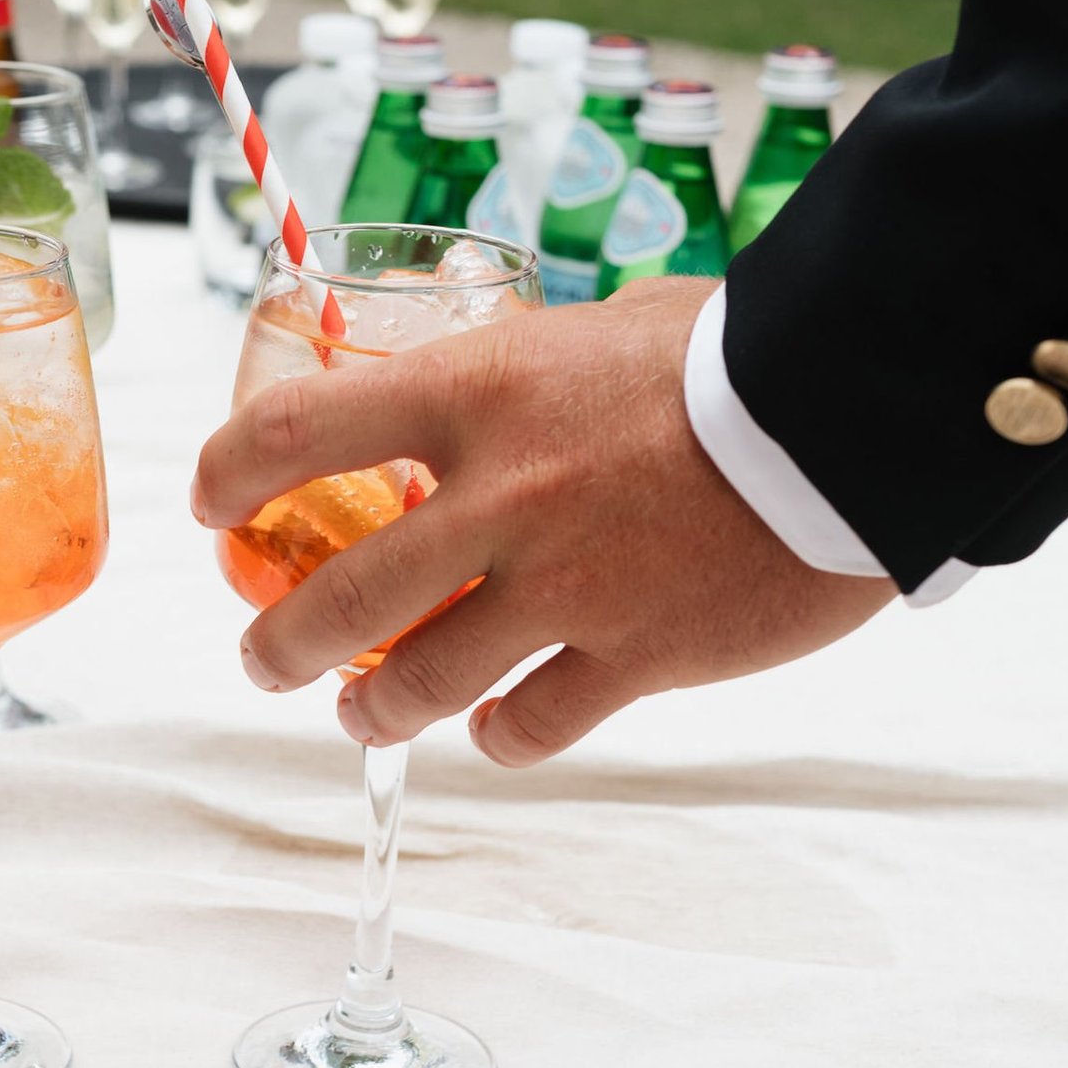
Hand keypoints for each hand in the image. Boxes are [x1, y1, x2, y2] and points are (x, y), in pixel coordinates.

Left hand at [190, 276, 894, 764]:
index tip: (211, 502)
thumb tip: (498, 381)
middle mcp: (500, 497)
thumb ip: (531, 373)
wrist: (856, 410)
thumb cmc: (736, 353)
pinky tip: (496, 731)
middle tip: (263, 657)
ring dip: (372, 709)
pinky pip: (534, 724)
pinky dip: (501, 736)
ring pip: (420, 682)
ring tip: (359, 716)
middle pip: (338, 595)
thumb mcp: (601, 330)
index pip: (295, 432)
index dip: (228, 474)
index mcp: (476, 389)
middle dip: (279, 641)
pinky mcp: (638, 657)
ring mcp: (566, 588)